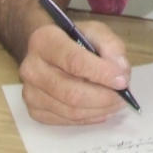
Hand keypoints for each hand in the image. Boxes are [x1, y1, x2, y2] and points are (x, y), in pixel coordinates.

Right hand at [17, 20, 131, 123]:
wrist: (50, 52)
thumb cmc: (75, 41)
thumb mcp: (96, 32)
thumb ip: (111, 46)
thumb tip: (121, 71)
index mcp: (44, 40)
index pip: (74, 61)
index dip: (101, 74)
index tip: (122, 81)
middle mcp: (31, 67)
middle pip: (71, 92)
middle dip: (103, 98)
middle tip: (123, 97)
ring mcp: (30, 92)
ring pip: (70, 111)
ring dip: (99, 110)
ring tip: (115, 103)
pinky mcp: (34, 110)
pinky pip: (66, 121)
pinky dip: (89, 118)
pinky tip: (100, 109)